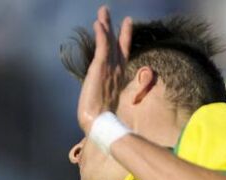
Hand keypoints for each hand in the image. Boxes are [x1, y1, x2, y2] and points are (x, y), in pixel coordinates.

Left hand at [78, 5, 132, 133]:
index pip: (123, 54)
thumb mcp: (106, 103)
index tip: (126, 26)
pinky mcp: (100, 68)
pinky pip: (103, 47)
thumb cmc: (102, 118)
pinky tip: (99, 24)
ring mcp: (110, 68)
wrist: (100, 122)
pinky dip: (101, 35)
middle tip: (116, 14)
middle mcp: (116, 71)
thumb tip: (107, 101)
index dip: (125, 39)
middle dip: (117, 29)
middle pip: (118, 45)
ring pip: (109, 42)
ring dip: (106, 25)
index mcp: (118, 78)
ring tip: (103, 11)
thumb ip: (108, 96)